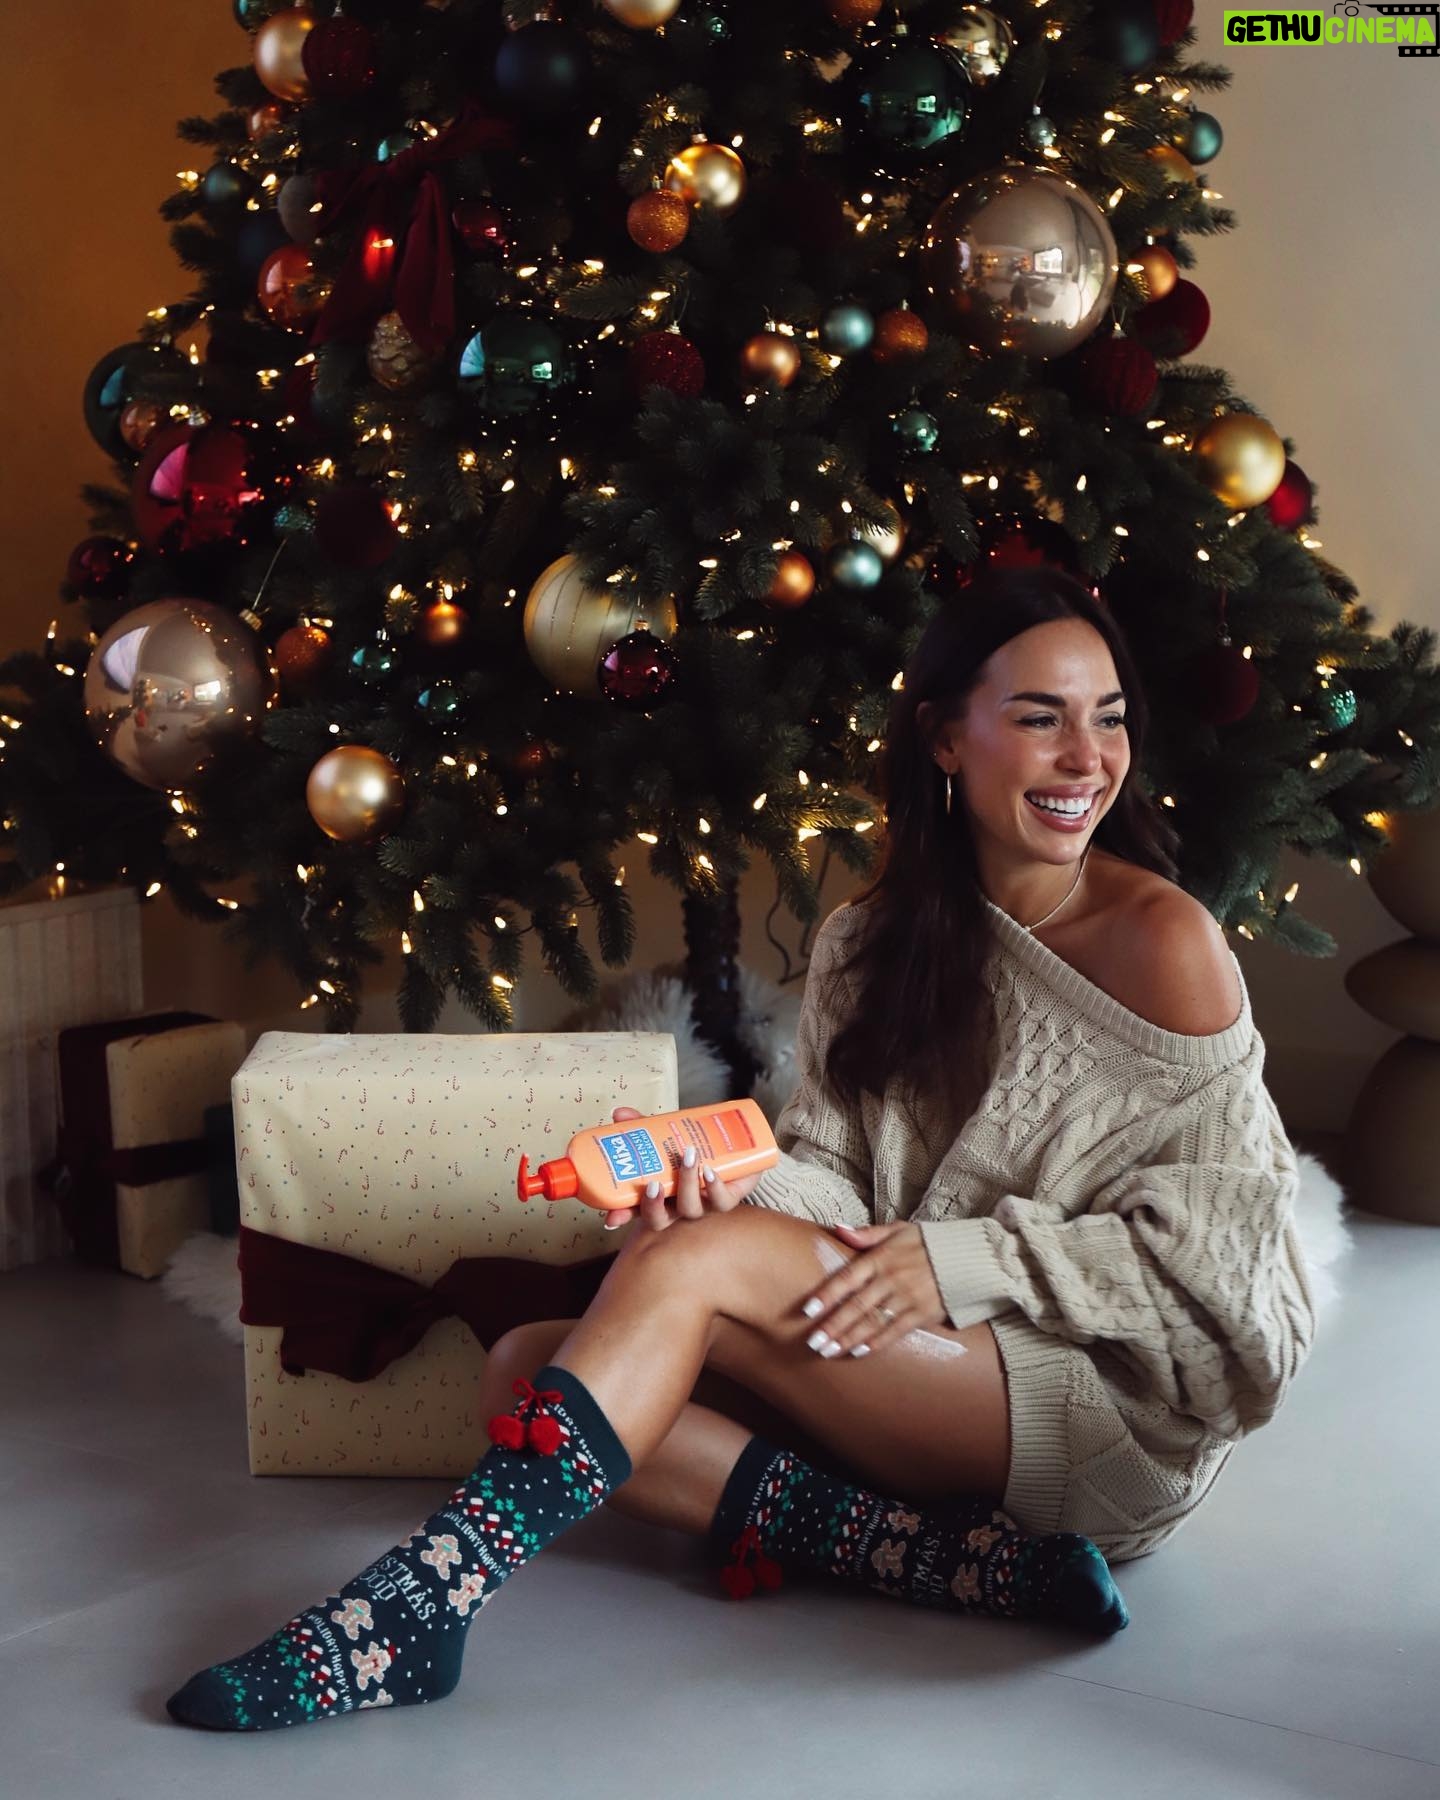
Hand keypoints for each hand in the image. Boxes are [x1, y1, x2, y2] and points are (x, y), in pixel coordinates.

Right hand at [601, 1106, 765, 1232]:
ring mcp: (703, 1204)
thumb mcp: (668, 1133)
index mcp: (661, 1195)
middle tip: (653, 1184)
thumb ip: (645, 1125)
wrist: (741, 1151)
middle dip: (653, 1206)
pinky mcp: (728, 1197)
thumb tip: (619, 1114)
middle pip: (661, 1219)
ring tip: (689, 1158)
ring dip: (687, 1185)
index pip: (636, 1210)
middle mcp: (679, 1205)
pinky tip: (710, 1171)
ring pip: (691, 1209)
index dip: (623, 1215)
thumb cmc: (699, 1148)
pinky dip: (715, 1187)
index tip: (611, 1216)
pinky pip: (722, 1201)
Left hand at [801, 1222, 947, 1357]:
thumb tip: (837, 1228)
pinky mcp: (923, 1313)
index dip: (826, 1295)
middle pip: (856, 1305)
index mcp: (882, 1257)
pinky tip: (859, 1352)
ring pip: (872, 1321)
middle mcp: (892, 1278)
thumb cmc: (928, 1242)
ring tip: (828, 1352)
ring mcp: (908, 1297)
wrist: (969, 1257)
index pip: (847, 1278)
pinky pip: (895, 1331)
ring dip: (848, 1338)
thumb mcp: (898, 1230)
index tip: (807, 1311)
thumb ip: (867, 1234)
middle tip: (812, 1342)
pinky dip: (877, 1343)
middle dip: (833, 1325)